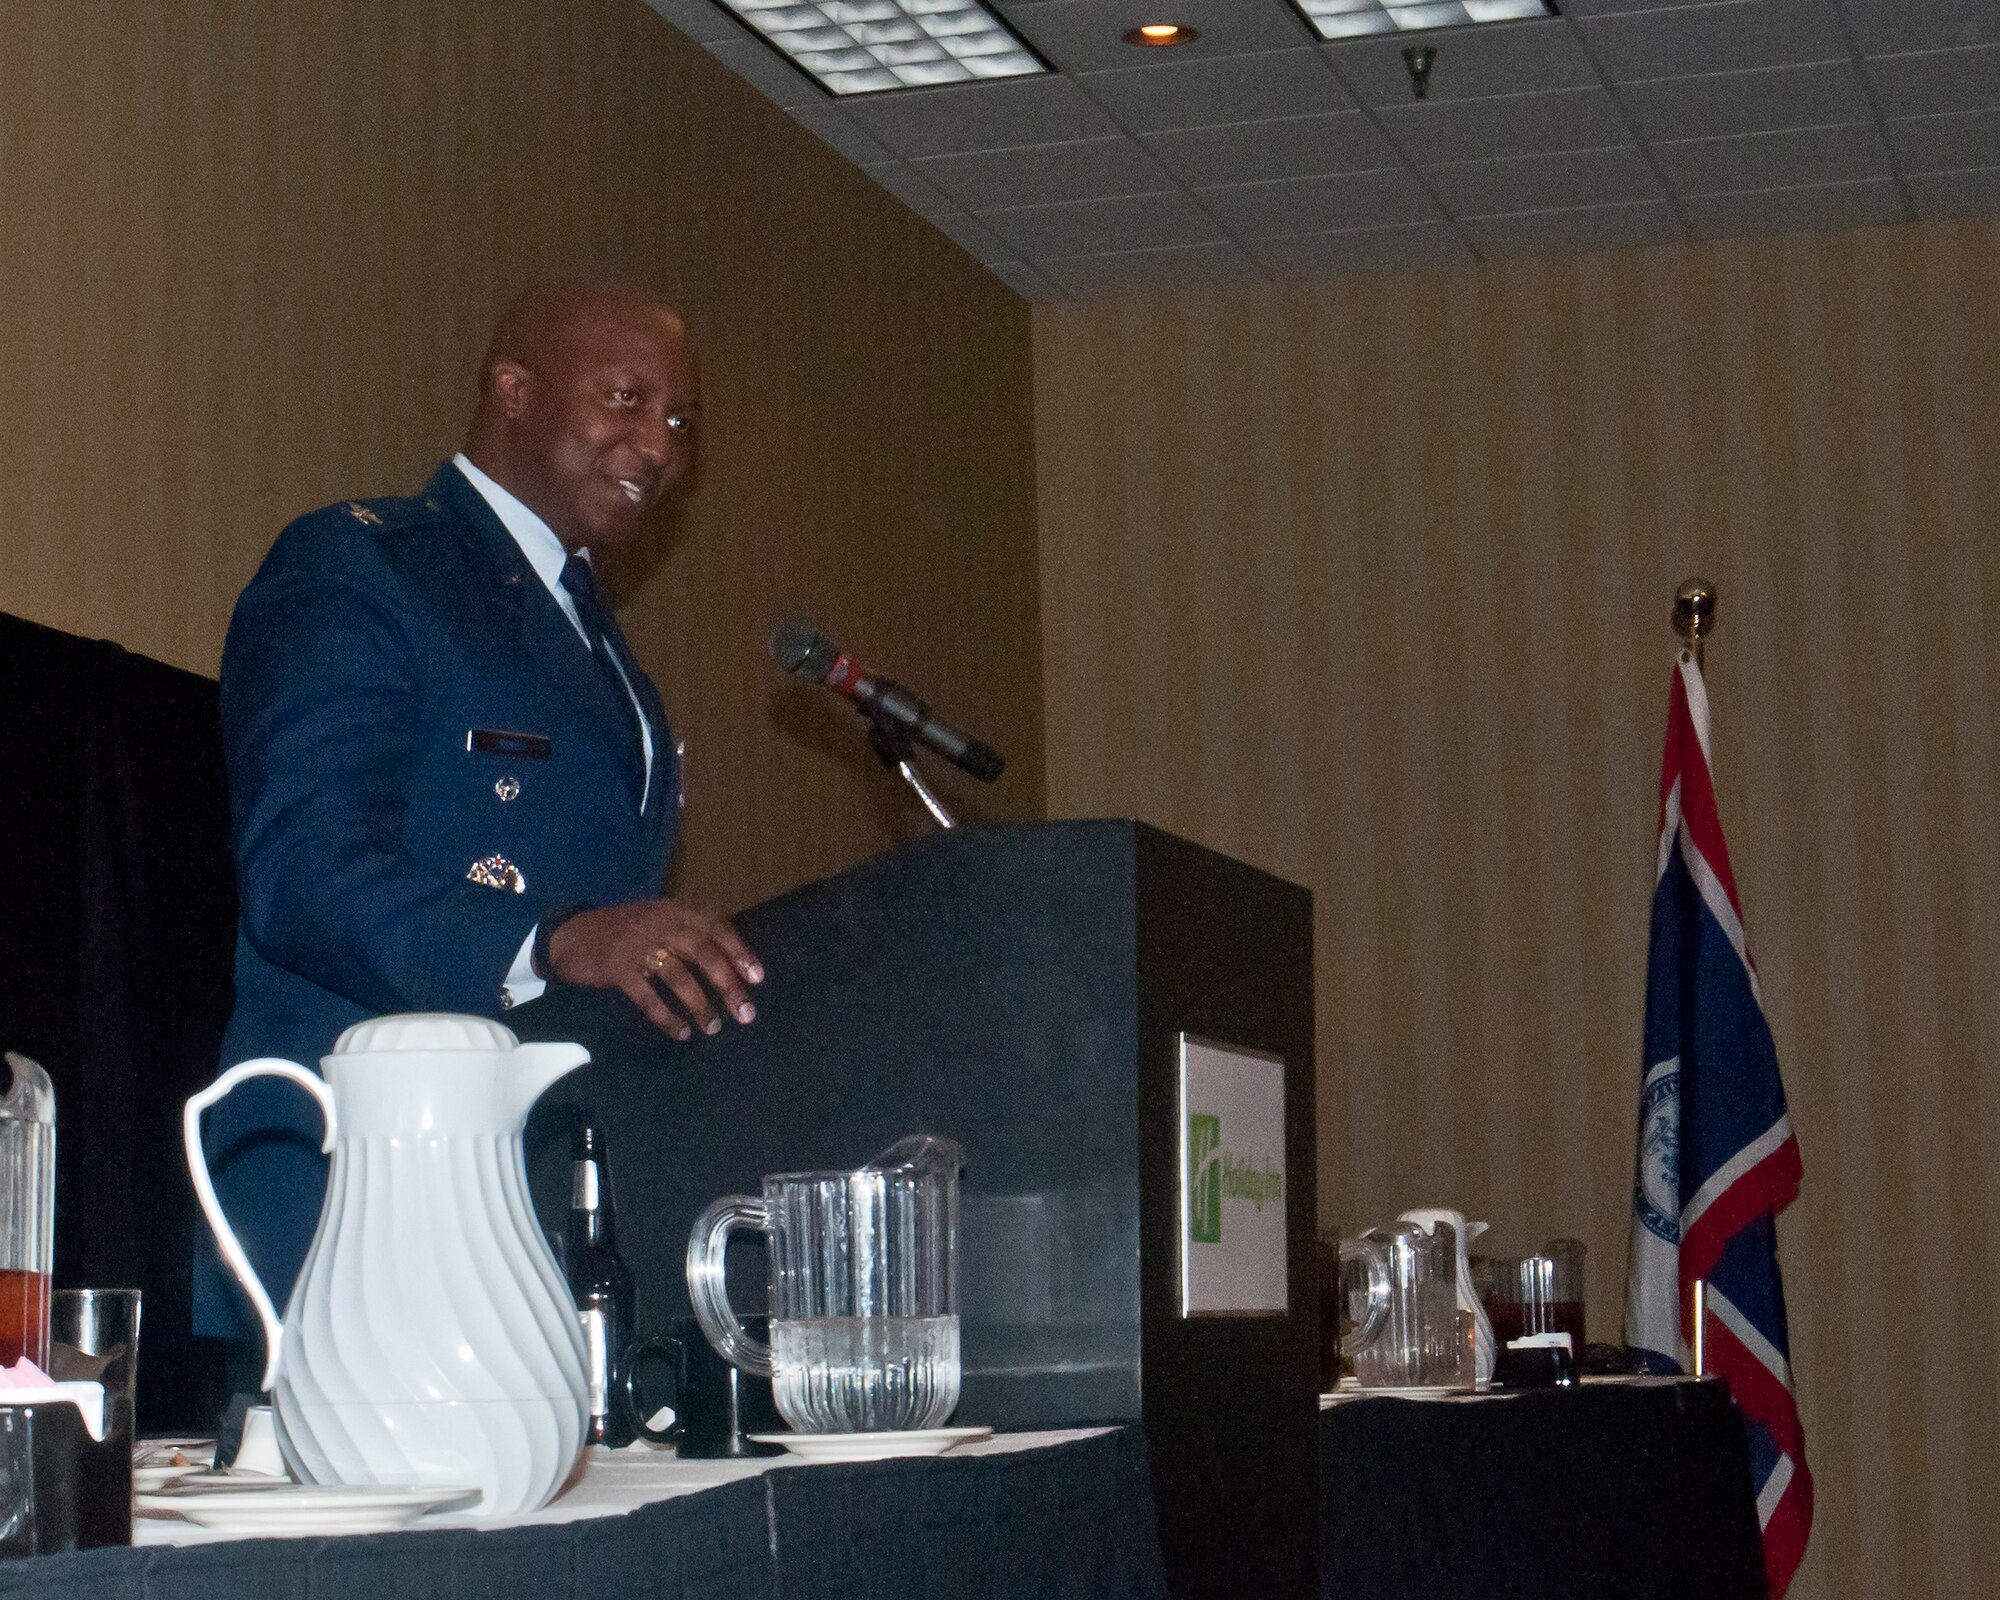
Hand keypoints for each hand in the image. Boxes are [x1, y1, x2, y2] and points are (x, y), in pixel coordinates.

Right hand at [546, 900, 763, 1040]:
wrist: (570, 935)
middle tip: (746, 1013)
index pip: (716, 928)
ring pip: (679, 977)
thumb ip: (686, 933)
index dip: (739, 953)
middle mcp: (659, 923)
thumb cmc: (622, 931)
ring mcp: (637, 945)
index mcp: (674, 910)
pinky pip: (648, 998)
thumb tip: (726, 963)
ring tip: (713, 1027)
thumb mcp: (656, 920)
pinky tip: (681, 1032)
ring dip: (700, 1005)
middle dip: (728, 985)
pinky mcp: (617, 969)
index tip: (758, 978)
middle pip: (703, 953)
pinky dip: (667, 1017)